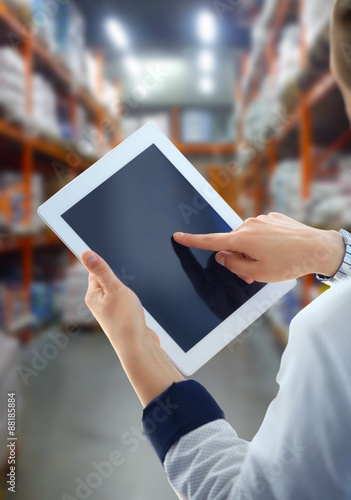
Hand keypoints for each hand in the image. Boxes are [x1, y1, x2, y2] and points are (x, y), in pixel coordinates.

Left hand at [81, 251, 183, 406]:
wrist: (138, 346)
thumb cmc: (126, 320)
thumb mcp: (115, 288)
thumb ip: (102, 270)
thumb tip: (86, 253)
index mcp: (92, 295)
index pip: (94, 271)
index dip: (103, 263)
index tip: (112, 260)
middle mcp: (98, 303)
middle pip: (106, 280)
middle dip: (118, 277)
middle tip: (126, 284)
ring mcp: (109, 311)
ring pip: (116, 291)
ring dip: (125, 289)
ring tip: (131, 299)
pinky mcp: (120, 317)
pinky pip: (123, 301)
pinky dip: (130, 300)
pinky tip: (135, 306)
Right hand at [173, 213, 345, 282]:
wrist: (318, 248)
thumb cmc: (289, 263)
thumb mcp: (258, 273)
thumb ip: (234, 265)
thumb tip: (222, 256)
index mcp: (242, 239)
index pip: (211, 241)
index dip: (192, 240)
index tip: (178, 236)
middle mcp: (249, 225)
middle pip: (232, 243)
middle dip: (238, 258)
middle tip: (252, 274)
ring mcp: (262, 219)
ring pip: (247, 238)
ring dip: (252, 250)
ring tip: (271, 262)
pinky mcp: (273, 218)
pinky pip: (260, 231)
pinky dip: (264, 242)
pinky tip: (278, 250)